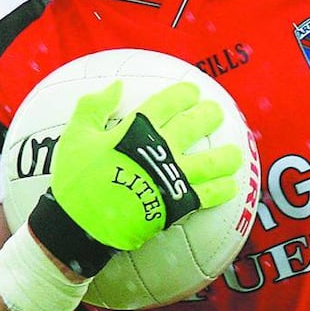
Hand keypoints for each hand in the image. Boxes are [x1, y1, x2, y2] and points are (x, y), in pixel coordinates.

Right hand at [28, 79, 242, 275]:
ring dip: (227, 156)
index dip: (184, 94)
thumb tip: (117, 85)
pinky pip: (208, 196)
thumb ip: (93, 107)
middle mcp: (161, 150)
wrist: (79, 226)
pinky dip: (222, 190)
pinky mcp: (177, 205)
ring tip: (235, 154)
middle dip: (210, 115)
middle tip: (216, 113)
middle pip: (195, 125)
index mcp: (137, 130)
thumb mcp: (75, 136)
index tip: (193, 92)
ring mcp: (172, 177)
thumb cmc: (74, 180)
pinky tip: (231, 186)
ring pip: (211, 162)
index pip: (168, 103)